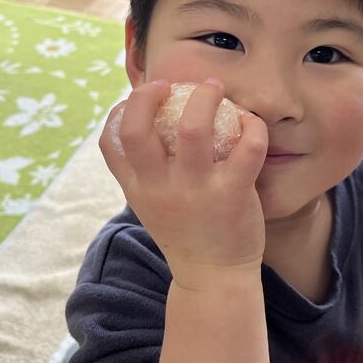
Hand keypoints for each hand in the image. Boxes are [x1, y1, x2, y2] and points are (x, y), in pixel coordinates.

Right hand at [99, 79, 269, 290]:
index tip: (139, 98)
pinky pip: (247, 147)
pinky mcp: (232, 194)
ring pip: (195, 128)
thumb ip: (142, 171)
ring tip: (214, 89)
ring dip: (206, 98)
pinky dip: (252, 126)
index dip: (121, 110)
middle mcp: (159, 187)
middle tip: (169, 85)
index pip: (110, 141)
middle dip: (149, 95)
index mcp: (138, 187)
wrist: (213, 278)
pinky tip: (250, 123)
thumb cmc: (185, 232)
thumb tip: (142, 125)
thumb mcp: (150, 204)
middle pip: (139, 129)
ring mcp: (195, 190)